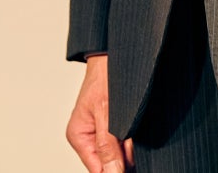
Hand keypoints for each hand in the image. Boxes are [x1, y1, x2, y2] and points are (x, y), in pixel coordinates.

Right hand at [66, 53, 130, 172]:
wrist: (116, 56)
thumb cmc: (105, 76)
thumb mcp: (106, 112)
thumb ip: (107, 145)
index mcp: (80, 137)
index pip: (98, 170)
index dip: (115, 171)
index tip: (129, 161)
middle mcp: (91, 138)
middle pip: (112, 163)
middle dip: (126, 155)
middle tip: (130, 136)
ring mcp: (105, 133)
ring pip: (124, 154)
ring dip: (132, 146)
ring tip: (132, 125)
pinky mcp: (119, 128)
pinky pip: (129, 143)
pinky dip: (136, 138)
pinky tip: (137, 126)